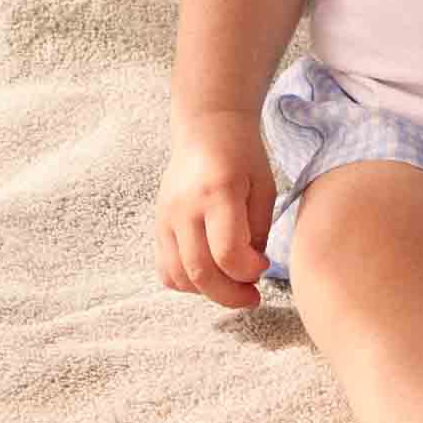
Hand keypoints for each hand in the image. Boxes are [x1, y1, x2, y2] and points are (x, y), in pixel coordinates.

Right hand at [156, 110, 276, 309]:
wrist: (208, 128)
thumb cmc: (243, 156)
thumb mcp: (264, 188)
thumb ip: (258, 232)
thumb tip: (250, 273)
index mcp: (218, 192)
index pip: (227, 252)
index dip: (248, 271)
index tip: (263, 266)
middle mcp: (186, 207)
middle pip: (200, 272)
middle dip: (230, 295)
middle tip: (252, 295)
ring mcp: (166, 216)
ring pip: (178, 277)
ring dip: (208, 292)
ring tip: (231, 283)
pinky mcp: (158, 224)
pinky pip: (165, 269)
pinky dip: (186, 282)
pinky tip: (210, 274)